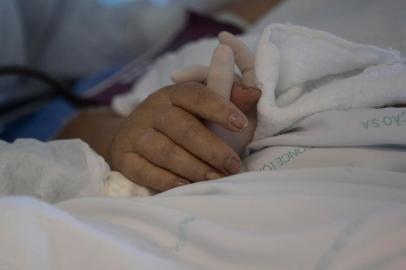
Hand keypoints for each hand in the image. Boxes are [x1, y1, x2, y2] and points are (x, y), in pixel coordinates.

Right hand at [109, 81, 259, 191]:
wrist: (130, 137)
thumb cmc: (177, 122)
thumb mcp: (199, 107)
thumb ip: (227, 99)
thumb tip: (254, 93)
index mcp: (173, 94)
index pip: (196, 95)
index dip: (219, 108)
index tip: (241, 124)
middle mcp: (152, 110)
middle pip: (182, 128)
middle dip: (212, 149)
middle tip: (233, 166)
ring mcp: (135, 134)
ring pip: (165, 151)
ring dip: (194, 167)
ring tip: (216, 179)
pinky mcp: (124, 157)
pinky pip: (145, 170)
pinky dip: (167, 180)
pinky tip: (186, 186)